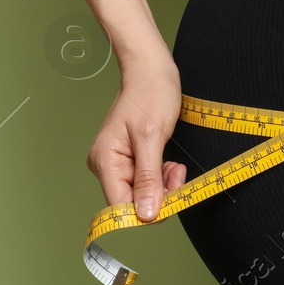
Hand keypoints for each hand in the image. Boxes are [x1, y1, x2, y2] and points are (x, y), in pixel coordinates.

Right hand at [88, 55, 187, 220]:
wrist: (153, 71)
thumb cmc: (151, 95)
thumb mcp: (152, 138)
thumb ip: (148, 178)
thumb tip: (145, 214)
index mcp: (105, 162)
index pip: (121, 205)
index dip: (146, 210)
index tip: (172, 200)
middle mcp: (106, 166)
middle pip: (132, 200)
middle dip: (159, 194)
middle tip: (179, 175)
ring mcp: (117, 162)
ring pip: (142, 192)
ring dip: (163, 185)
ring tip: (176, 167)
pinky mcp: (130, 159)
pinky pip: (145, 179)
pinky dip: (161, 176)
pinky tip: (170, 165)